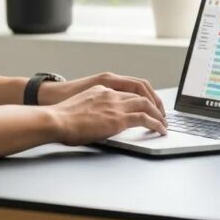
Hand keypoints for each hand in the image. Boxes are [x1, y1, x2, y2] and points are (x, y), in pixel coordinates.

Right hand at [49, 85, 167, 144]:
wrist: (56, 120)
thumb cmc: (61, 118)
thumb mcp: (79, 107)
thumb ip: (91, 109)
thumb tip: (95, 121)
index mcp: (101, 89)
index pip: (127, 91)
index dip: (140, 99)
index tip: (146, 107)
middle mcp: (111, 94)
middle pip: (141, 94)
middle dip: (154, 105)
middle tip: (160, 115)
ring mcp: (115, 105)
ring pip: (146, 105)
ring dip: (158, 115)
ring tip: (163, 124)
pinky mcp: (119, 119)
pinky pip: (145, 118)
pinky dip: (156, 124)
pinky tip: (160, 130)